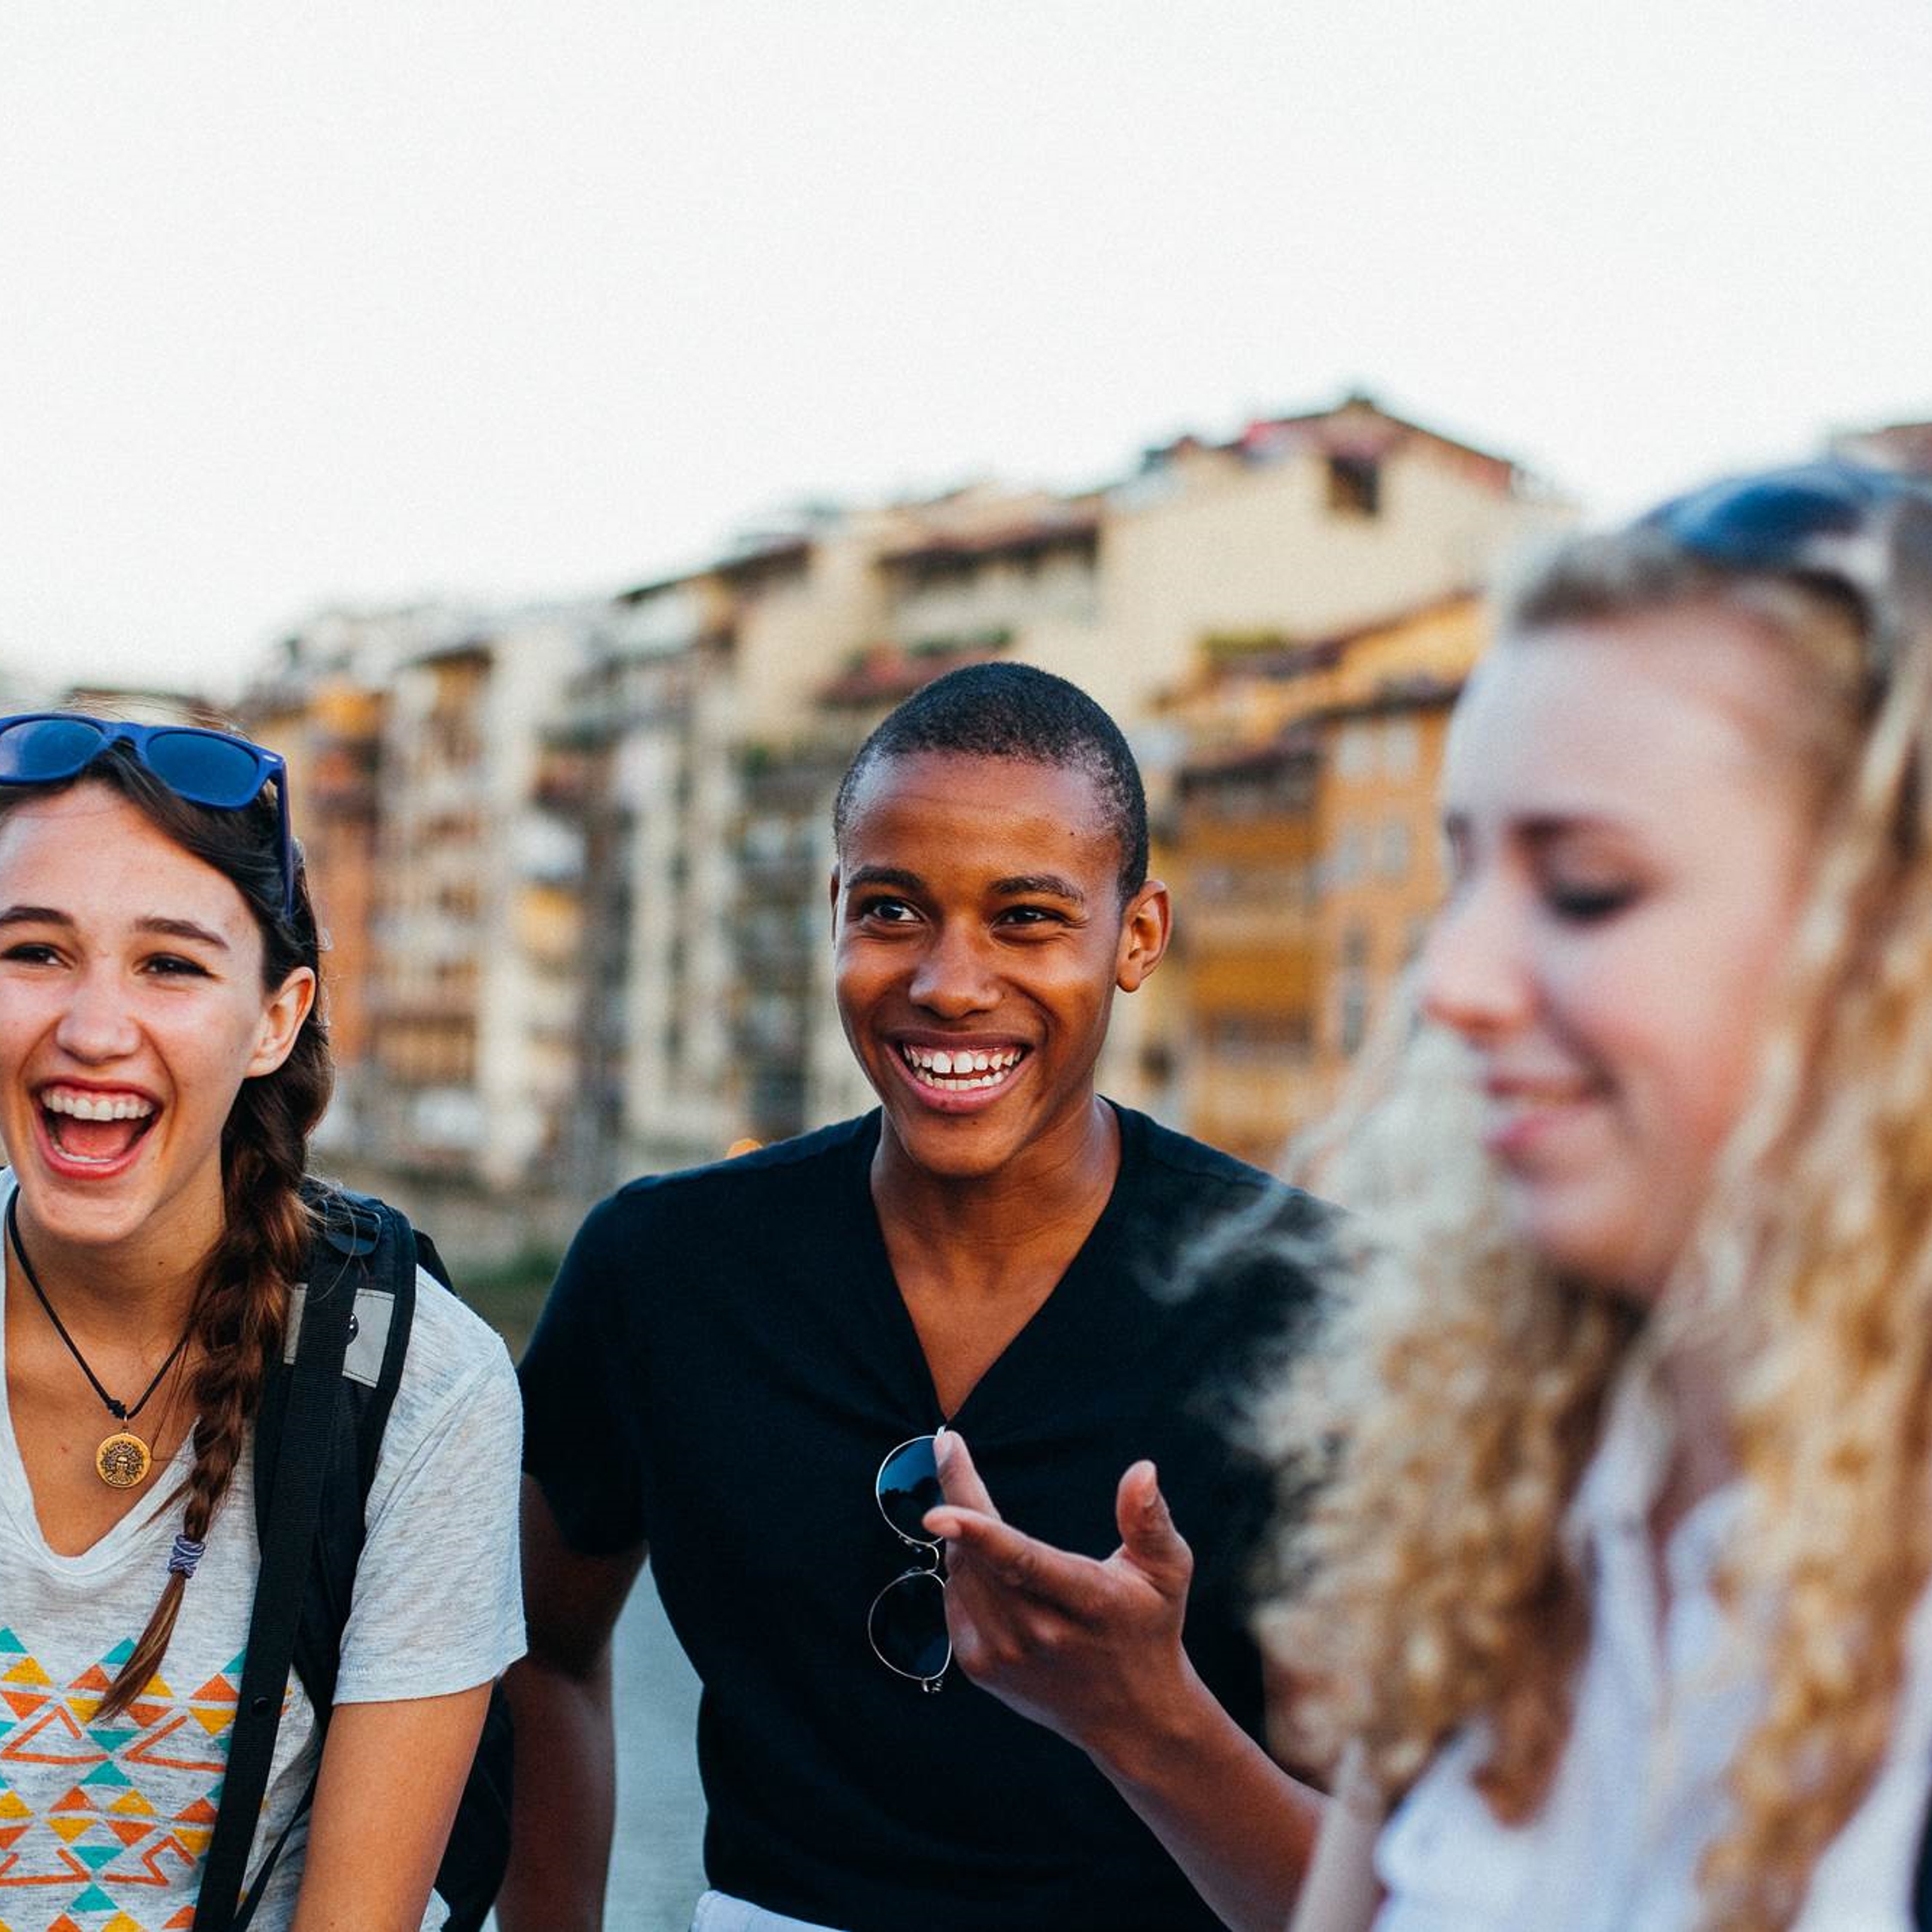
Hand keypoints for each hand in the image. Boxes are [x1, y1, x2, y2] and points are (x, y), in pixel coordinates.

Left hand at [923, 1428, 1202, 1769]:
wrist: (1130, 1716)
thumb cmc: (1148, 1627)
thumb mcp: (1166, 1571)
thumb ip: (1150, 1520)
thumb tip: (1142, 1470)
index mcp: (1086, 1603)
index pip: (1022, 1562)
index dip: (977, 1533)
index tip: (936, 1509)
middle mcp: (1039, 1635)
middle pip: (977, 1556)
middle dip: (956, 1494)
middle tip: (950, 1446)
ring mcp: (1004, 1656)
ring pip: (960, 1572)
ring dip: (964, 1535)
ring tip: (991, 1523)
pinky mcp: (980, 1668)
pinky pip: (954, 1597)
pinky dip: (966, 1572)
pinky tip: (997, 1574)